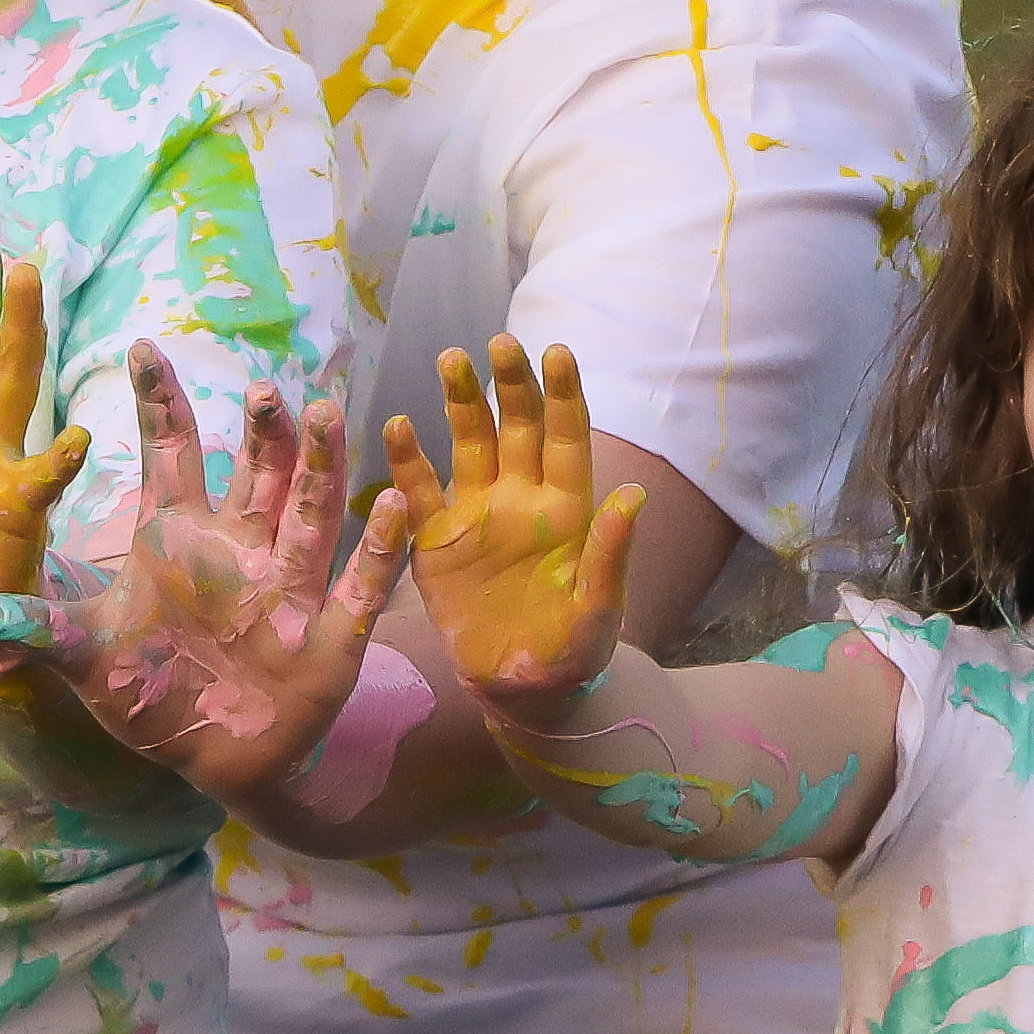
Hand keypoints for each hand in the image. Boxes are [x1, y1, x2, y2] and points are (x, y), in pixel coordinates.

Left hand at [52, 349, 419, 790]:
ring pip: (311, 513)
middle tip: (264, 389)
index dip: (158, 401)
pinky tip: (396, 505)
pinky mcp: (326, 640)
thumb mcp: (85, 659)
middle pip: (257, 472)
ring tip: (323, 414)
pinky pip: (357, 587)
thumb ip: (37, 630)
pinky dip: (377, 549)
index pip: (171, 452)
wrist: (210, 759)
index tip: (141, 347)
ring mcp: (287, 590)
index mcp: (179, 538)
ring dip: (320, 467)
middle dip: (262, 432)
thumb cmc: (149, 692)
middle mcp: (240, 549)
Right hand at [389, 336, 642, 708]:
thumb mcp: (598, 608)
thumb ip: (610, 552)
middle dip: (510, 384)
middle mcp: (522, 498)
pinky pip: (420, 492)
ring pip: (469, 444)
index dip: (562, 395)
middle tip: (500, 342)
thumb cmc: (574, 651)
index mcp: (567, 508)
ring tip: (450, 359)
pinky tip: (397, 425)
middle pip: (517, 427)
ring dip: (461, 402)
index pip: (567, 437)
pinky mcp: (436, 541)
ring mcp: (477, 515)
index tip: (557, 351)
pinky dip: (407, 461)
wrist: (523, 691)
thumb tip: (637, 496)